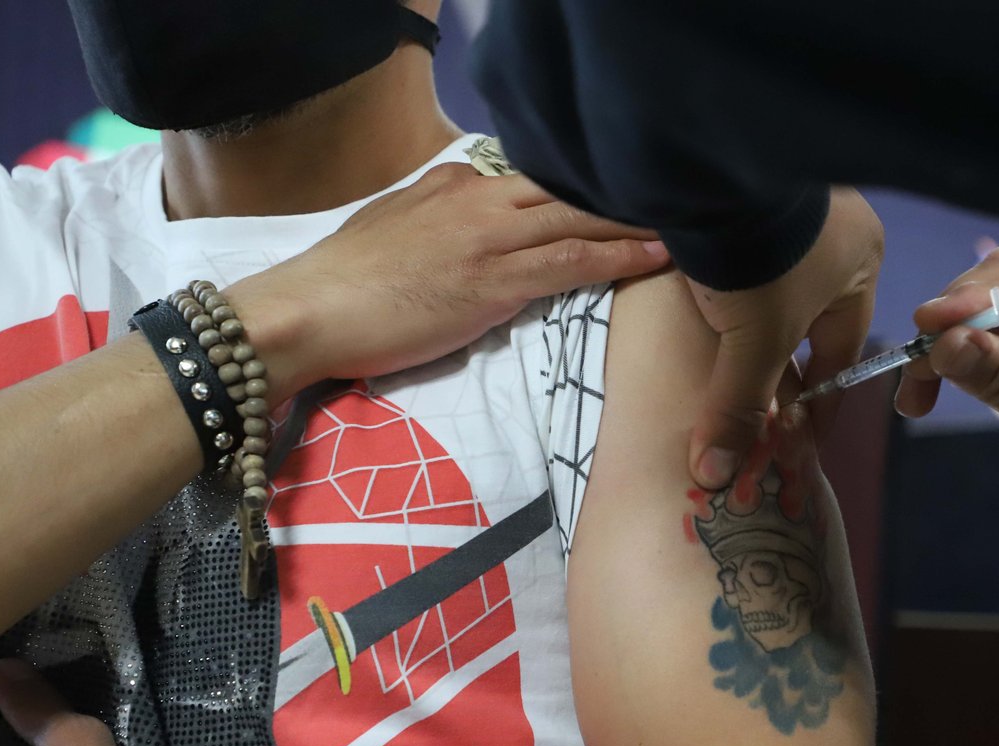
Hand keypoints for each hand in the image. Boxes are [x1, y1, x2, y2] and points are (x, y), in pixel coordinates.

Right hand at [225, 164, 671, 400]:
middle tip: (680, 193)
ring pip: (579, 219)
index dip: (587, 185)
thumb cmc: (343, 290)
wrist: (305, 313)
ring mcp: (487, 238)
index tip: (629, 188)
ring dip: (638, 220)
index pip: (535, 179)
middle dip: (625, 192)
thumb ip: (440, 225)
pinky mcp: (493, 281)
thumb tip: (470, 225)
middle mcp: (476, 201)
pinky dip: (620, 257)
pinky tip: (661, 256)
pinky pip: (570, 262)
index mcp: (452, 188)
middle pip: (568, 189)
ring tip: (693, 218)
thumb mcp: (395, 235)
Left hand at [686, 188, 882, 487]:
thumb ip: (736, 409)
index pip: (842, 352)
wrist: (712, 162)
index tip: (796, 438)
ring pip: (775, 285)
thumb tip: (716, 477)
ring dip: (751, 323)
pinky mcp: (746, 186)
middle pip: (809, 319)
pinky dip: (727, 283)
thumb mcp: (752, 342)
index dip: (817, 402)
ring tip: (721, 358)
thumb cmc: (758, 256)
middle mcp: (837, 229)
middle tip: (755, 406)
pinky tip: (702, 300)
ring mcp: (794, 201)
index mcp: (861, 264)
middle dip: (781, 365)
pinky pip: (744, 251)